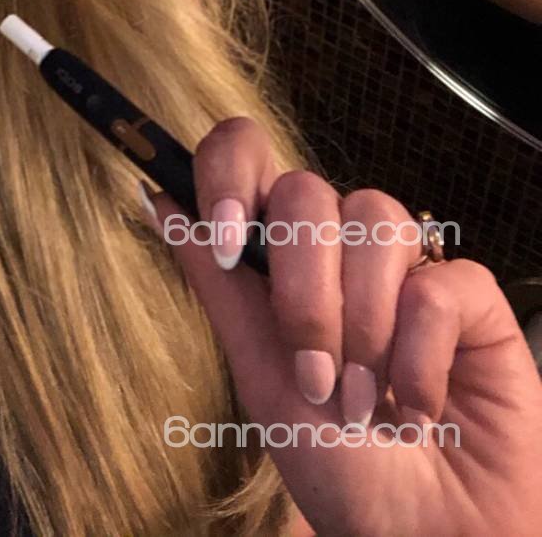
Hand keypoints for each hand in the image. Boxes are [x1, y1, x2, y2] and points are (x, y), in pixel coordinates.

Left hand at [144, 117, 541, 536]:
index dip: (229, 174)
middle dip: (301, 293)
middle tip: (313, 377)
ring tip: (366, 405)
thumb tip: (156, 196)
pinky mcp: (468, 293)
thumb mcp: (259, 377)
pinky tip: (419, 406)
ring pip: (373, 219)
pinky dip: (419, 356)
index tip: (225, 243)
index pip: (246, 156)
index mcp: (278, 254)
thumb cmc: (339, 467)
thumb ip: (216, 285)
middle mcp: (339, 245)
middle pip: (305, 190)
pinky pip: (435, 282)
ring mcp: (404, 262)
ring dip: (362, 329)